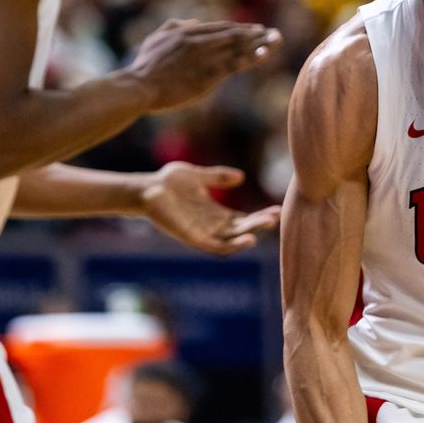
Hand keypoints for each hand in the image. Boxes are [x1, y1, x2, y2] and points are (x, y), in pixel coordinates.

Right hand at [129, 19, 281, 111]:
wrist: (139, 86)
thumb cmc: (145, 65)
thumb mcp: (156, 37)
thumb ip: (174, 26)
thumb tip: (194, 21)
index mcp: (187, 32)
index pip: (221, 28)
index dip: (240, 28)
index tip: (256, 29)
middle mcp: (199, 41)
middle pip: (234, 35)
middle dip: (256, 33)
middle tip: (273, 33)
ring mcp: (204, 58)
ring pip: (237, 48)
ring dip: (259, 43)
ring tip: (276, 40)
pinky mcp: (207, 75)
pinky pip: (234, 65)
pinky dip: (250, 58)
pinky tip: (264, 55)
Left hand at [138, 161, 280, 254]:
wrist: (146, 188)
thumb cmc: (169, 182)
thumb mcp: (199, 176)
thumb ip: (218, 177)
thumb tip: (241, 177)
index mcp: (216, 214)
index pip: (243, 219)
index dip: (260, 216)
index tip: (277, 209)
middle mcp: (212, 226)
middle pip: (241, 229)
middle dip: (259, 224)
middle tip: (275, 217)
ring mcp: (202, 233)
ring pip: (231, 239)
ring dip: (248, 235)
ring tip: (265, 227)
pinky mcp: (192, 237)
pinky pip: (215, 246)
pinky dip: (232, 245)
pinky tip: (246, 240)